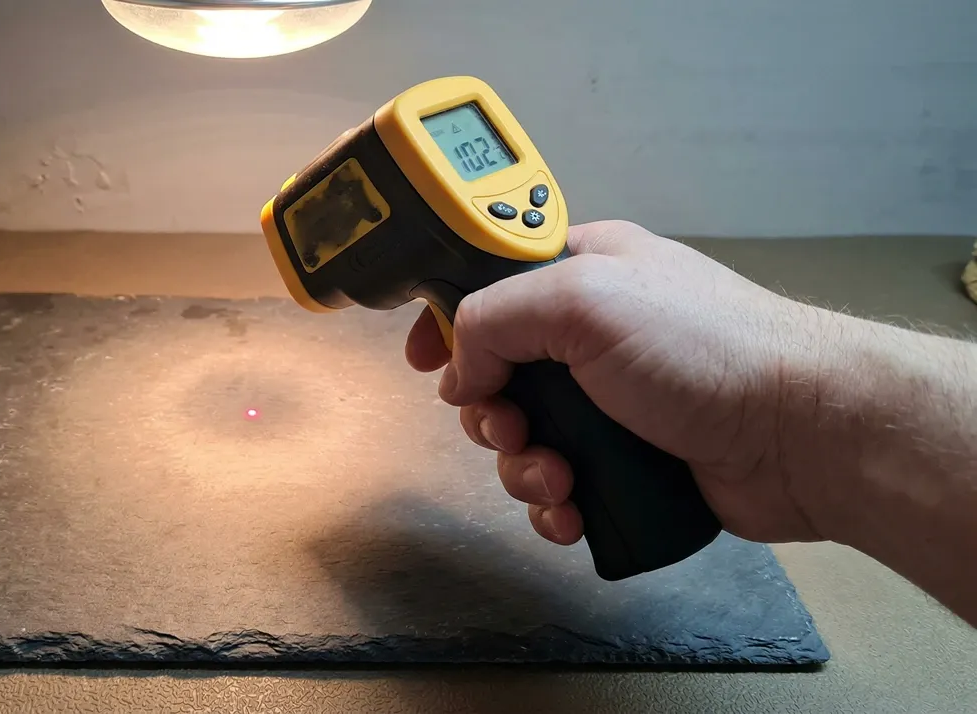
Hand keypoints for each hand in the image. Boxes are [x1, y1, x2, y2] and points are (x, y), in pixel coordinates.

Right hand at [405, 221, 829, 546]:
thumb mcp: (583, 300)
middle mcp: (591, 336)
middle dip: (490, 413)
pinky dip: (552, 503)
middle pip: (496, 375)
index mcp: (581, 272)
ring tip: (560, 478)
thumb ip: (495, 318)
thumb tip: (460, 371)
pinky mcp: (626, 463)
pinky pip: (559, 486)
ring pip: (523, 440)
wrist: (800, 433)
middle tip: (513, 427)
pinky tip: (572, 511)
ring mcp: (610, 403)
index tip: (424, 358)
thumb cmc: (700, 348)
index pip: (488, 284)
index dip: (449, 320)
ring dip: (523, 467)